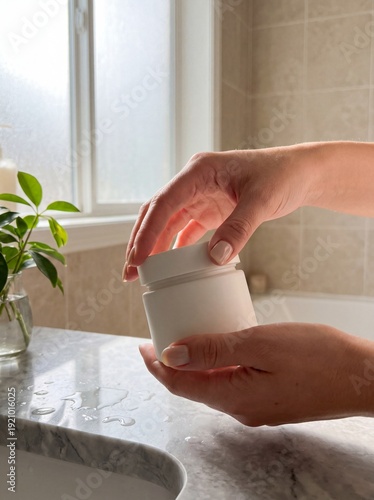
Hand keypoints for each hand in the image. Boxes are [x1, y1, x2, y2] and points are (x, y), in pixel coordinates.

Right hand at [124, 146, 313, 279]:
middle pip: (157, 212)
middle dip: (141, 241)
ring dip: (154, 246)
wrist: (300, 174)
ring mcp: (200, 195)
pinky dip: (176, 247)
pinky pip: (186, 229)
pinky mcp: (210, 209)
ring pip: (167, 222)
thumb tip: (215, 258)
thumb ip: (238, 228)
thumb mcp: (261, 201)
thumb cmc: (282, 176)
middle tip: (130, 271)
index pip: (164, 203)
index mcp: (199, 171)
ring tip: (143, 272)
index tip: (137, 259)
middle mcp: (194, 181)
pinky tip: (169, 265)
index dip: (147, 232)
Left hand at [139, 323, 373, 425]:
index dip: (157, 367)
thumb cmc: (318, 357)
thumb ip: (214, 351)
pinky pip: (233, 384)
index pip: (180, 385)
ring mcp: (256, 408)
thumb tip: (172, 355)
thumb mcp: (260, 344)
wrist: (361, 377)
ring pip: (213, 386)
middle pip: (194, 388)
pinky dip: (218, 367)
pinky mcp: (269, 400)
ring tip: (188, 338)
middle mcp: (241, 409)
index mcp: (234, 397)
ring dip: (195, 365)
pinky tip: (223, 348)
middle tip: (161, 338)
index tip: (142, 347)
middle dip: (172, 365)